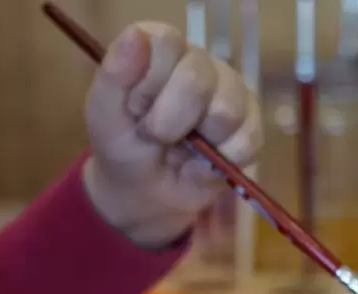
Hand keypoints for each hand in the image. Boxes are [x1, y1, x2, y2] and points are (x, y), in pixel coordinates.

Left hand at [82, 23, 260, 246]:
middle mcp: (200, 62)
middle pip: (197, 79)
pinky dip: (223, 160)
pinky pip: (247, 140)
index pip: (167, 43)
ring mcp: (231, 92)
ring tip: (186, 148)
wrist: (148, 195)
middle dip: (170, 121)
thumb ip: (114, 75)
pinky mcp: (252, 125)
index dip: (150, 84)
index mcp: (161, 48)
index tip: (136, 108)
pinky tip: (207, 162)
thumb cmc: (124, 149)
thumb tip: (136, 34)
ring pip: (226, 111)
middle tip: (158, 136)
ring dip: (199, 143)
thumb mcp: (104, 115)